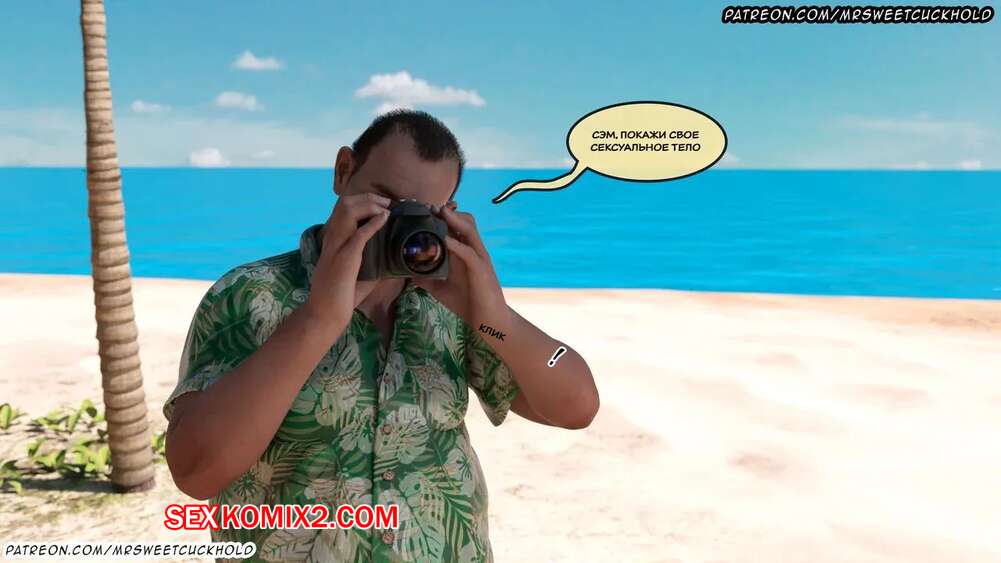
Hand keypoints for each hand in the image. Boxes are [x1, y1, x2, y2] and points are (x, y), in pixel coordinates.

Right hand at [304, 193, 390, 326]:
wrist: (325, 313)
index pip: (342, 210)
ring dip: (370, 205)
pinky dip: (373, 223)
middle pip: (344, 204)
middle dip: (368, 198)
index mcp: (332, 240)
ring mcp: (337, 246)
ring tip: (386, 207)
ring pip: (349, 211)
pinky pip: (360, 234)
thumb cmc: (339, 297)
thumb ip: (370, 264)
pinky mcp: (345, 258)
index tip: (381, 204)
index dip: (362, 201)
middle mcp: (332, 239)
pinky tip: (385, 218)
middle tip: (387, 202)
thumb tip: (392, 262)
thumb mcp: (356, 275)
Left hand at [414, 202, 510, 334]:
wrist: (486, 320)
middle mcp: (473, 249)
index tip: (423, 209)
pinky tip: (443, 240)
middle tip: (427, 207)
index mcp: (464, 251)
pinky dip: (455, 243)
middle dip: (446, 211)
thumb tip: (406, 271)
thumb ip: (425, 277)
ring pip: (469, 228)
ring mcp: (478, 257)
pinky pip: (468, 250)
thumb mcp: (440, 287)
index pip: (455, 225)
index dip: (441, 215)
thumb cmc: (466, 302)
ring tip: (438, 213)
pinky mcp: (481, 268)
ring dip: (454, 219)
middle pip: (463, 220)